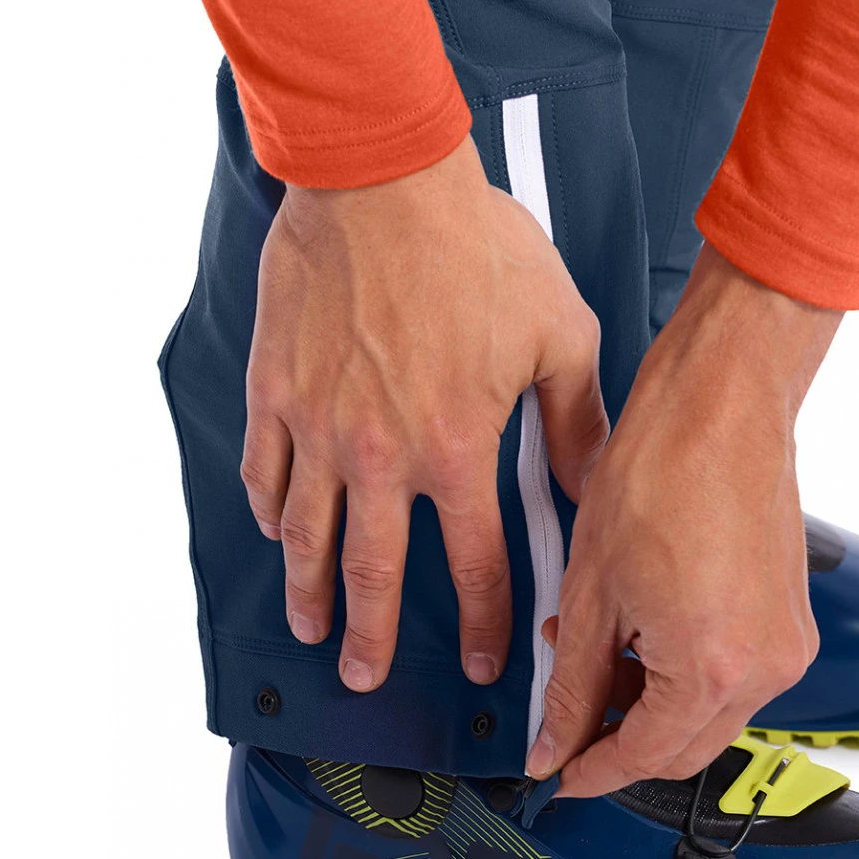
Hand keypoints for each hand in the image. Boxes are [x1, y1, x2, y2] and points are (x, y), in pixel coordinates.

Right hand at [241, 135, 607, 691]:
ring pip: (305, 535)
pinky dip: (269, 510)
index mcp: (455, 447)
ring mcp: (318, 425)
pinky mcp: (276, 389)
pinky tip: (275, 529)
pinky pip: (264, 470)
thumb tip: (594, 480)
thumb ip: (575, 419)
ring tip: (310, 629)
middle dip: (374, 637)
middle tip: (368, 677)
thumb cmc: (473, 246)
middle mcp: (379, 453)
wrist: (382, 180)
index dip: (487, 621)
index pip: (476, 564)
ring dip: (308, 592)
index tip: (488, 659)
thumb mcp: (558, 331)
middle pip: (373, 573)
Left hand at [529, 245, 842, 796]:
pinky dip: (686, 671)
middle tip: (567, 720)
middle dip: (621, 742)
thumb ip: (571, 681)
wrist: (721, 403)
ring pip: (711, 713)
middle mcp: (765, 668)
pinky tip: (640, 633)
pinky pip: (736, 673)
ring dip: (652, 704)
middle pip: (684, 748)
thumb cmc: (664, 468)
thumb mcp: (590, 590)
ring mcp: (787, 641)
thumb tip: (557, 736)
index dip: (588, 770)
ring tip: (594, 656)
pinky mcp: (791, 615)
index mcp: (712, 670)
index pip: (641, 757)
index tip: (557, 772)